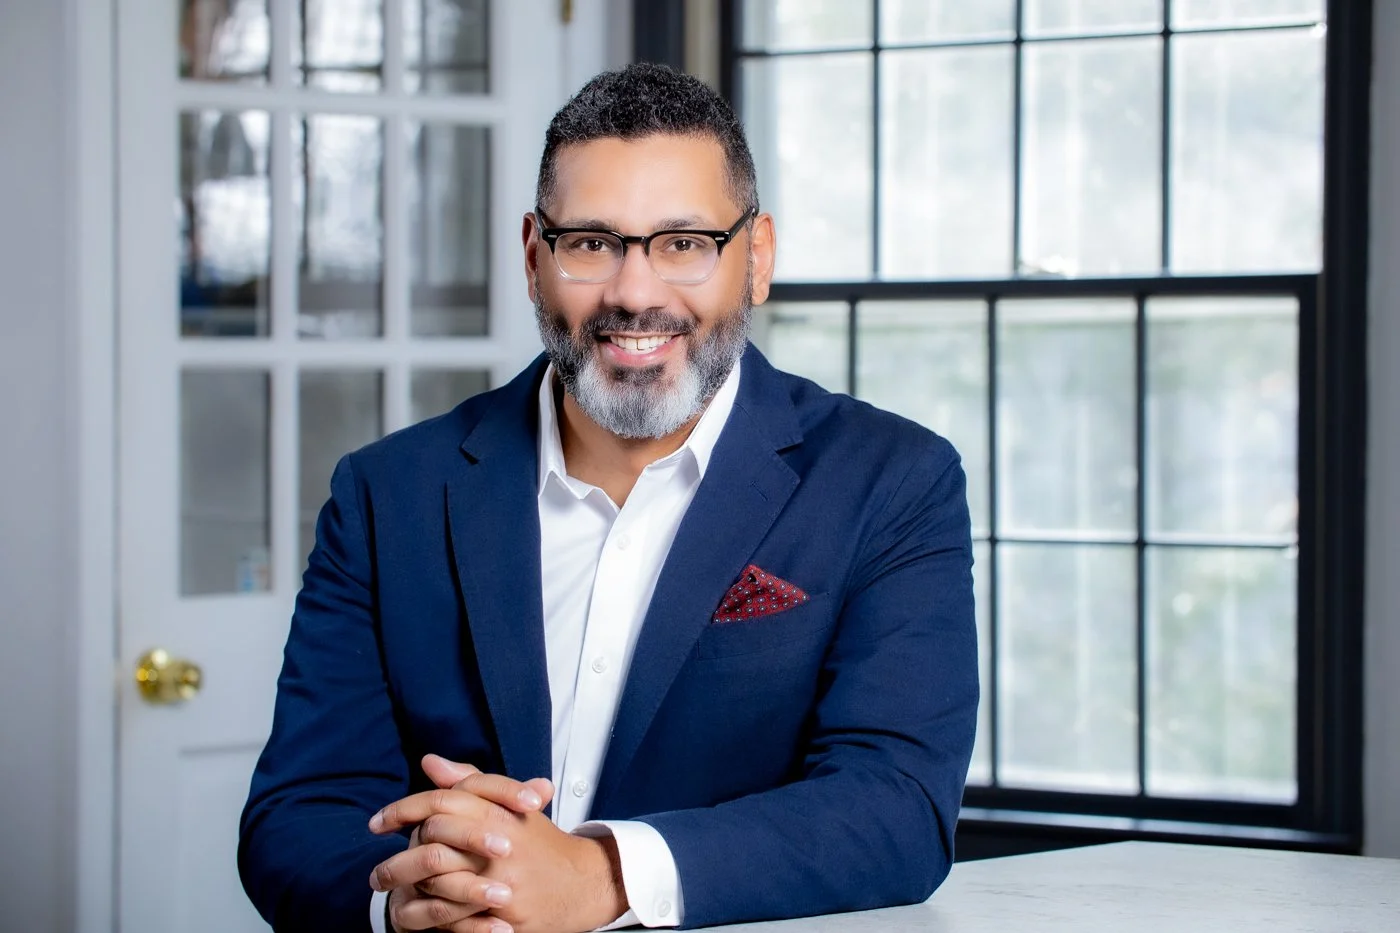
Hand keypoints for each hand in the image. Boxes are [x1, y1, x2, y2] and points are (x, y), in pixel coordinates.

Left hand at [371, 757, 627, 932]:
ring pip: (438, 884)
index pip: (440, 802)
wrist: (583, 884)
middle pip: (431, 842)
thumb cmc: (541, 844)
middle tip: (377, 874)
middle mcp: (500, 844)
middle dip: (397, 861)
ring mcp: (503, 881)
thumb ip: (469, 783)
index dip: (403, 810)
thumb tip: (430, 762)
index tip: (377, 823)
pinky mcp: (506, 916)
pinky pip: (457, 918)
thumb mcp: (510, 806)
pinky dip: (434, 918)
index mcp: (499, 812)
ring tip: (390, 895)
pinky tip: (418, 916)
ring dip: (409, 891)